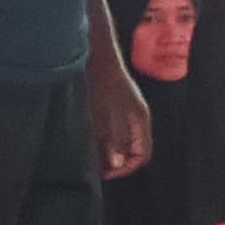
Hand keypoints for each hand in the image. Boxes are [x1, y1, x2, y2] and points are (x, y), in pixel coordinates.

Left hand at [91, 64, 151, 179]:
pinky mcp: (111, 103)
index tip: (105, 173)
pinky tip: (83, 135)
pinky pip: (109, 128)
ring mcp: (123, 109)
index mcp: (140, 120)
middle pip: (130, 149)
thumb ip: (115, 139)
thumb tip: (118, 163)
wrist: (93, 51)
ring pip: (118, 139)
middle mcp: (134, 116)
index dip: (125, 168)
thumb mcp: (107, 114)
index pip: (141, 154)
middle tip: (93, 166)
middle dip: (113, 160)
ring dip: (104, 148)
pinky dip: (98, 136)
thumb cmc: (102, 80)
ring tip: (86, 152)